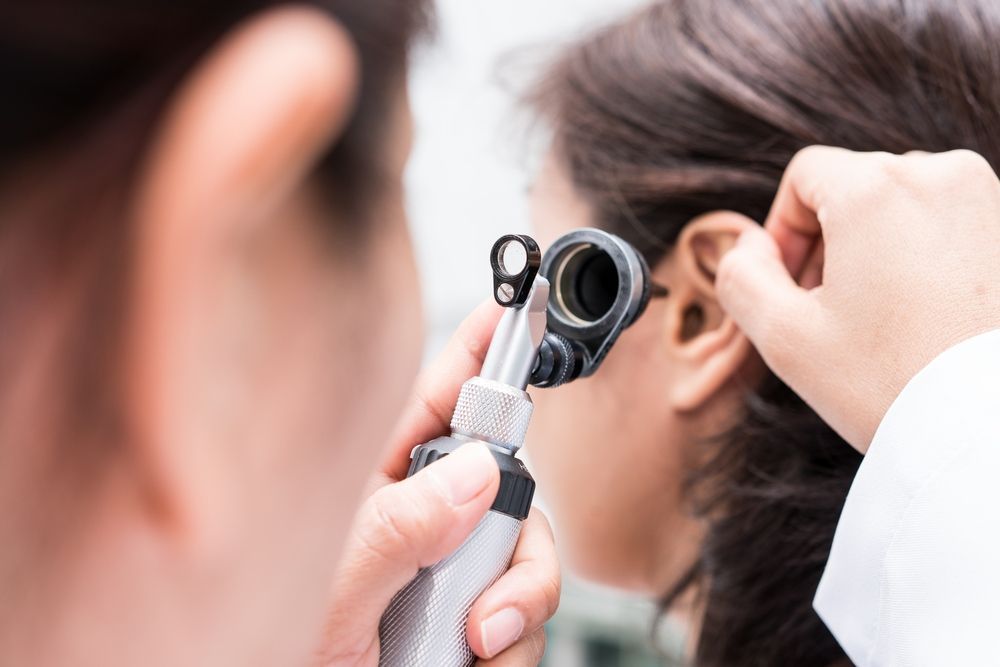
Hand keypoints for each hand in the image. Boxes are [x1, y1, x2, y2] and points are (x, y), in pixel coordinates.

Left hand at [315, 302, 559, 664]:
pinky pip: (530, 615)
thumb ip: (400, 529)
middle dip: (517, 538)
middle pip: (511, 484)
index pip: (439, 395)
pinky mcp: (476, 617)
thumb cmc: (277, 648)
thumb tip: (475, 476)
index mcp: (377, 482)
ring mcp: (452, 568)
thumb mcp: (333, 586)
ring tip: (468, 642)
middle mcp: (423, 517)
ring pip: (528, 554)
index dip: (482, 346)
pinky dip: (514, 645)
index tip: (518, 302)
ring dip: (516, 607)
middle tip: (484, 593)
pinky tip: (472, 658)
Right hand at [716, 146, 999, 451]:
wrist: (994, 430)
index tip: (789, 288)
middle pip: (854, 185)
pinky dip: (922, 255)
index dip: (782, 230)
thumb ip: (740, 277)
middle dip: (828, 241)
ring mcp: (988, 198)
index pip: (804, 174)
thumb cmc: (891, 384)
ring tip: (877, 317)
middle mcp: (939, 175)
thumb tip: (750, 245)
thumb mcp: (784, 338)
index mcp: (875, 189)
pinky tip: (921, 316)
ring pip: (902, 203)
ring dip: (875, 247)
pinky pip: (948, 222)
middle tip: (826, 312)